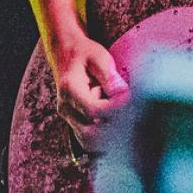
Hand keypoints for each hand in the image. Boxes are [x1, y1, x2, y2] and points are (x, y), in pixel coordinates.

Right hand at [50, 34, 128, 150]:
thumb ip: (109, 75)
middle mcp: (65, 107)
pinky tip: (115, 120)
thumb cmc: (84, 52)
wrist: (65, 52)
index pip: (93, 110)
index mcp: (69, 89)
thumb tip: (121, 93)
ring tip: (120, 114)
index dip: (114, 107)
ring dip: (107, 132)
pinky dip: (103, 134)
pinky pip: (88, 138)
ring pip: (88, 140)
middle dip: (112, 125)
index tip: (127, 96)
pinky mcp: (73, 120)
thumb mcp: (98, 55)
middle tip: (128, 110)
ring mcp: (68, 116)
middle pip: (90, 132)